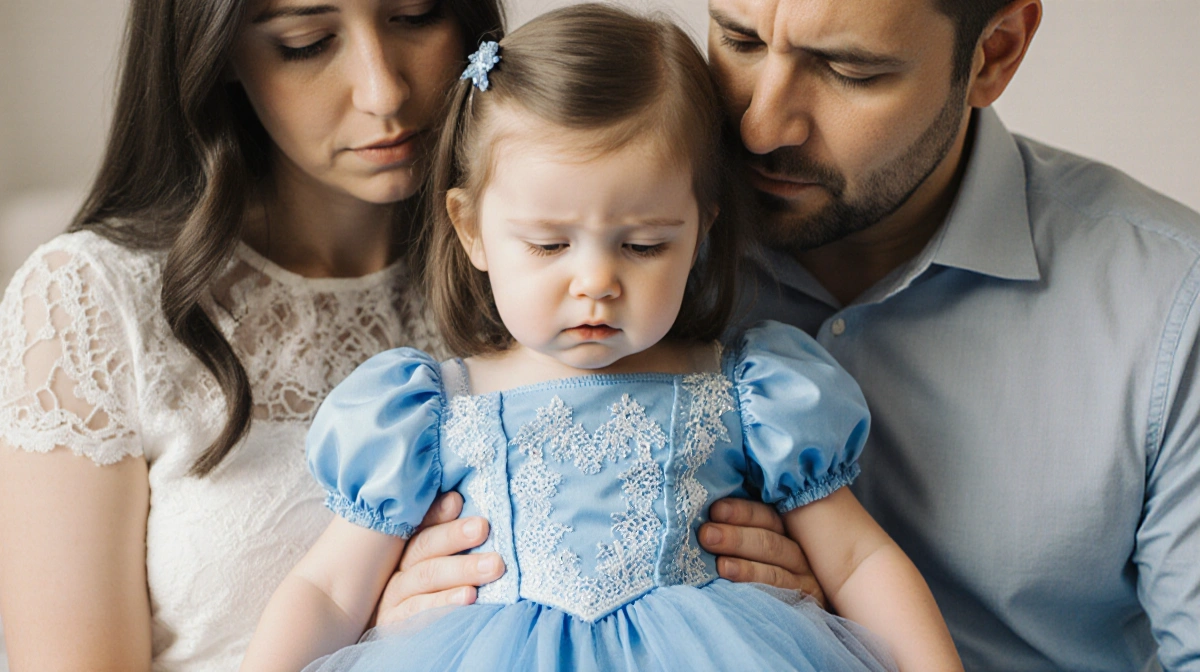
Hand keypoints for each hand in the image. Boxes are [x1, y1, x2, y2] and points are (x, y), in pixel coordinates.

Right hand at [373, 492, 504, 626]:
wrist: (397, 632)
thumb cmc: (426, 594)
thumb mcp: (435, 563)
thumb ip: (451, 540)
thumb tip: (469, 506)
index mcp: (408, 548)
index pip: (422, 523)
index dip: (438, 512)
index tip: (458, 500)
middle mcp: (399, 568)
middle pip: (424, 546)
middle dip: (454, 535)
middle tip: (483, 527)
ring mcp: (394, 596)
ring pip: (426, 577)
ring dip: (461, 569)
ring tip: (492, 565)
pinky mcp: (394, 622)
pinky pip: (419, 612)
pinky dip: (444, 603)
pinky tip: (468, 597)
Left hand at [698, 497, 826, 608]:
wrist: (796, 623)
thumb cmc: (756, 572)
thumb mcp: (750, 550)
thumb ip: (734, 534)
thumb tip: (703, 523)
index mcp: (783, 533)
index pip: (765, 517)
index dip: (741, 512)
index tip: (715, 510)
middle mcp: (797, 555)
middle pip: (770, 543)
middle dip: (736, 538)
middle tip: (707, 535)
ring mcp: (804, 582)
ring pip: (776, 573)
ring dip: (747, 569)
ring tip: (721, 566)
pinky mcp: (805, 606)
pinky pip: (784, 601)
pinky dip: (762, 596)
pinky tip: (739, 594)